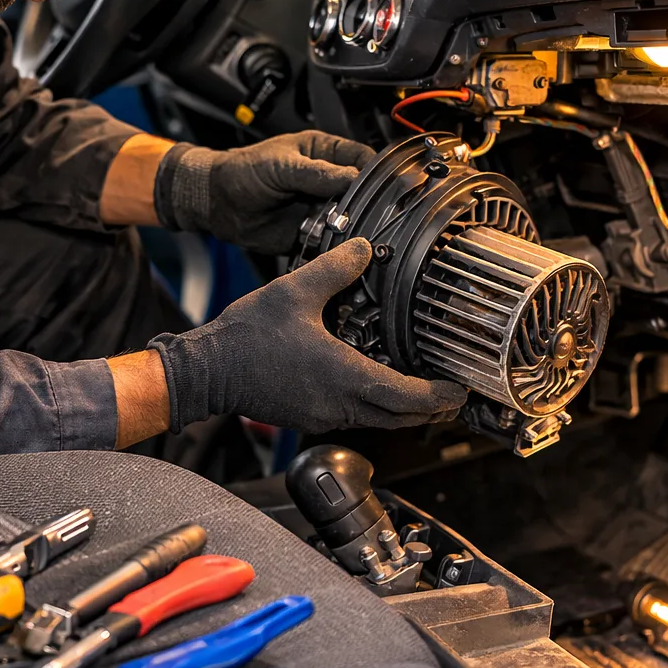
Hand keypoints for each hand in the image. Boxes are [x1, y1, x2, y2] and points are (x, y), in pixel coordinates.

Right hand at [149, 238, 467, 432]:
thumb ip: (334, 269)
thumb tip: (363, 248)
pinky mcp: (312, 416)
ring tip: (426, 387)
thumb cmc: (247, 338)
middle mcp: (340, 405)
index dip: (439, 396)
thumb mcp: (294, 291)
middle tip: (454, 390)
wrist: (207, 371)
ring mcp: (325, 415)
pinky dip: (379, 405)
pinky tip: (379, 382)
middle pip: (402, 418)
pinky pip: (358, 416)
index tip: (460, 388)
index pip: (407, 398)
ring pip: (381, 420)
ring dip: (406, 407)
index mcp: (344, 377)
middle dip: (432, 406)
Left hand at [154, 131, 373, 253]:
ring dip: (352, 228)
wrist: (217, 202)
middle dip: (368, 206)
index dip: (378, 173)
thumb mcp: (281, 164)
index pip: (364, 160)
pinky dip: (335, 247)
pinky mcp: (313, 235)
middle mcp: (329, 183)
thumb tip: (351, 178)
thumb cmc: (243, 171)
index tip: (387, 188)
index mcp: (326, 154)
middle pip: (364, 194)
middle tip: (364, 215)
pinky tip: (332, 245)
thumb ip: (316, 173)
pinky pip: (333, 243)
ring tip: (345, 230)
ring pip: (352, 221)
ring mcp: (323, 210)